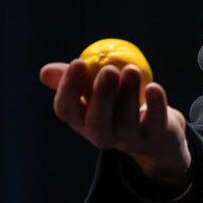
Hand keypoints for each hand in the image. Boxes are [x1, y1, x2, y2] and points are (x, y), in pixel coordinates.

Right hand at [40, 59, 191, 189]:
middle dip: (101, 95)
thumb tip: (45, 72)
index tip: (78, 62)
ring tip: (132, 69)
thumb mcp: (95, 90)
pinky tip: (154, 87)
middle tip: (108, 69)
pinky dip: (156, 105)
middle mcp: (102, 135)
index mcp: (81, 121)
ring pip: (126, 121)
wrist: (157, 131)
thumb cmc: (118, 103)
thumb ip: (76, 79)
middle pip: (97, 121)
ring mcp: (129, 139)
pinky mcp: (155, 137)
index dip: (69, 88)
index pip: (66, 110)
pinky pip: (156, 123)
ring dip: (128, 94)